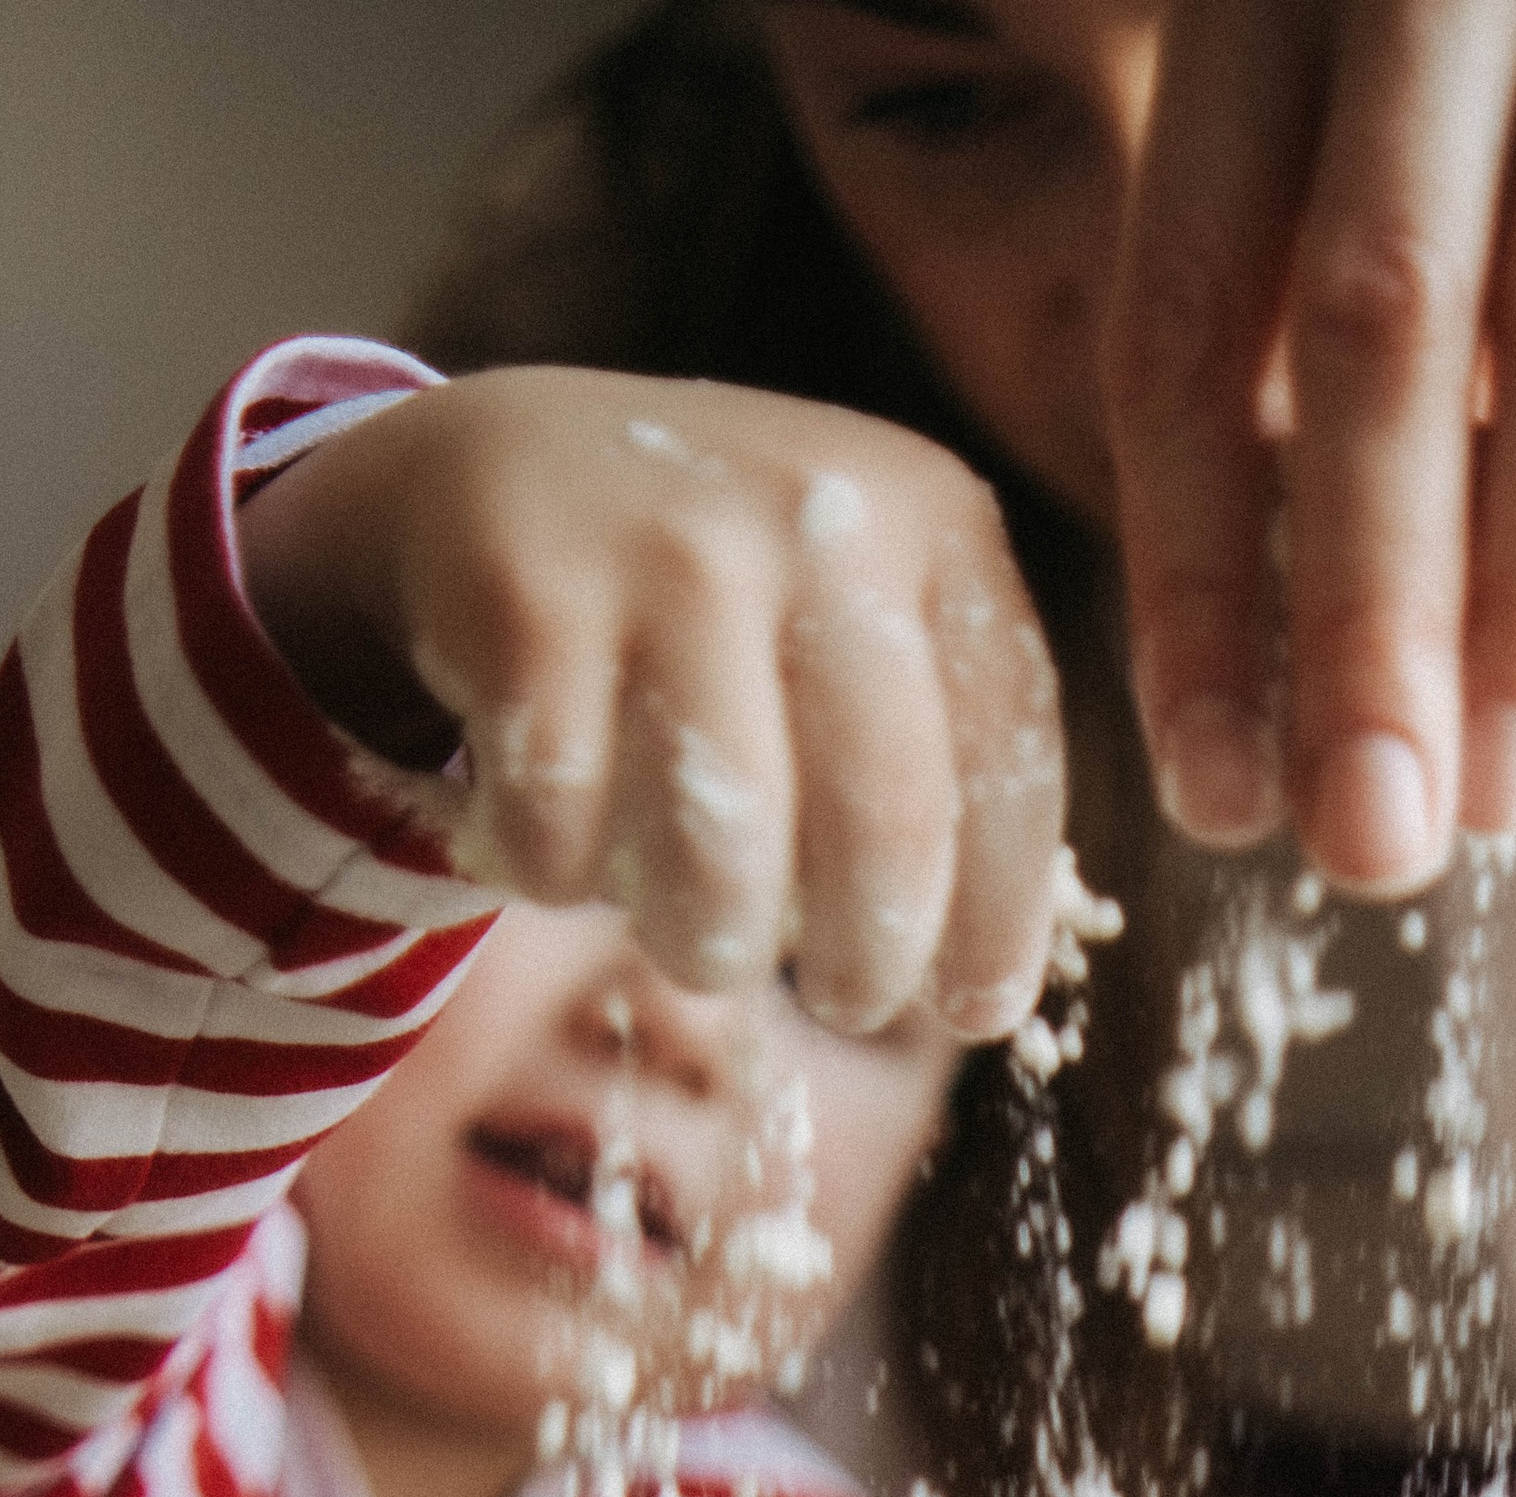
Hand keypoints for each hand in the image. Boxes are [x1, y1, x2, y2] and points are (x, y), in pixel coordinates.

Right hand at [238, 366, 1064, 1035]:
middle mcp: (816, 517)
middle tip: (849, 1001)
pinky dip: (557, 878)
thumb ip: (935, 748)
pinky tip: (558, 843)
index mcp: (933, 521)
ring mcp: (671, 553)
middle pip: (883, 824)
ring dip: (709, 947)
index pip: (1007, 756)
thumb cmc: (721, 599)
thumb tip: (982, 980)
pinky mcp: (532, 604)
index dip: (1000, 912)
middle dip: (870, 962)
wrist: (508, 468)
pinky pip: (569, 837)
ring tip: (699, 940)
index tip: (977, 1009)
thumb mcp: (855, 619)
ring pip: (723, 863)